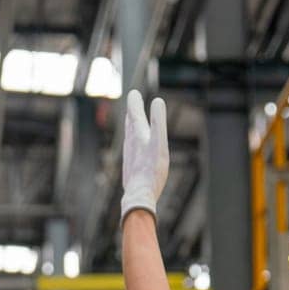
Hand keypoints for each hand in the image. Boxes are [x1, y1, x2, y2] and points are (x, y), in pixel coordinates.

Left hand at [120, 90, 169, 223]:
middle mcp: (131, 145)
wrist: (139, 196)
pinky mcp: (131, 169)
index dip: (135, 103)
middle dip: (132, 113)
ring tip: (132, 123)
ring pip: (129, 138)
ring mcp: (129, 157)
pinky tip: (135, 151)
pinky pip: (131, 152)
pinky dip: (133, 144)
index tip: (134, 93)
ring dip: (131, 128)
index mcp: (138, 136)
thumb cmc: (151, 171)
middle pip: (131, 125)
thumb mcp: (160, 144)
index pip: (135, 114)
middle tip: (132, 104)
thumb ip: (159, 122)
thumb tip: (157, 100)